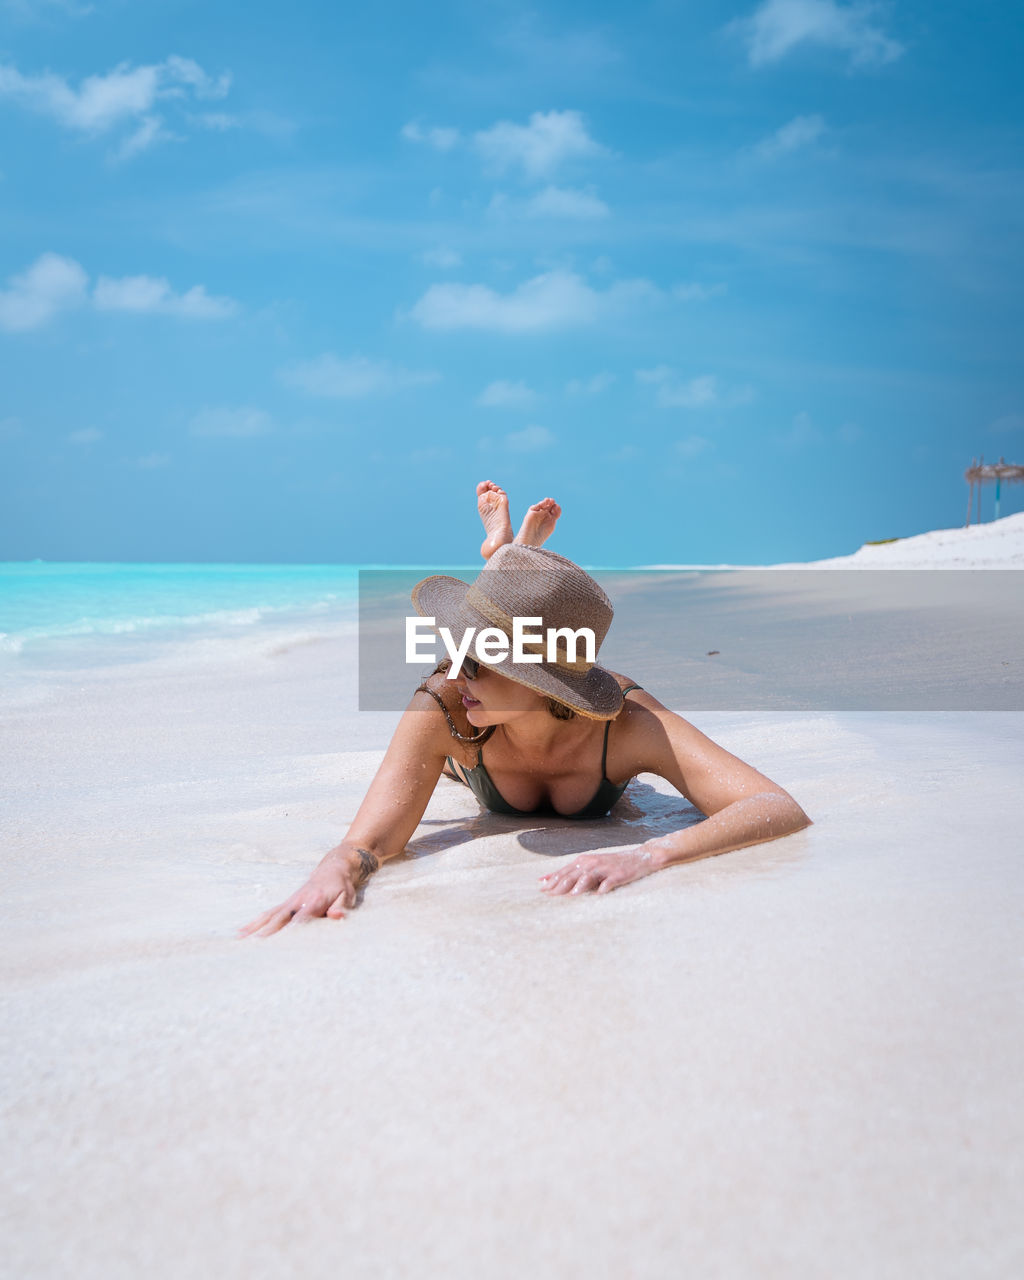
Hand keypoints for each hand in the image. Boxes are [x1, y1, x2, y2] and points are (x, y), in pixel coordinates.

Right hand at [237, 846, 377, 937]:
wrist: (334, 868)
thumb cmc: (341, 886)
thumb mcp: (347, 896)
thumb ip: (340, 908)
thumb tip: (336, 916)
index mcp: (314, 900)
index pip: (302, 917)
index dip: (293, 928)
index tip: (282, 941)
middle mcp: (298, 901)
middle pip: (280, 917)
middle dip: (268, 930)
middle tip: (255, 944)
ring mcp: (289, 902)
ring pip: (269, 915)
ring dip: (255, 927)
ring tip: (240, 938)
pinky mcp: (286, 904)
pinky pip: (268, 913)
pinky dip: (254, 922)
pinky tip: (242, 932)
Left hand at [539, 847, 656, 896]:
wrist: (638, 858)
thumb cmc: (609, 865)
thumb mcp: (588, 865)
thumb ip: (568, 873)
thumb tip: (545, 879)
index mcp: (583, 861)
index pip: (564, 872)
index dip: (552, 881)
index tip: (541, 890)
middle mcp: (591, 863)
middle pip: (573, 874)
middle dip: (561, 885)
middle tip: (550, 896)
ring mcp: (605, 869)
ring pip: (589, 876)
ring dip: (580, 885)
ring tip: (572, 895)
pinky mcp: (618, 875)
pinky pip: (609, 882)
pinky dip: (603, 887)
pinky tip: (599, 894)